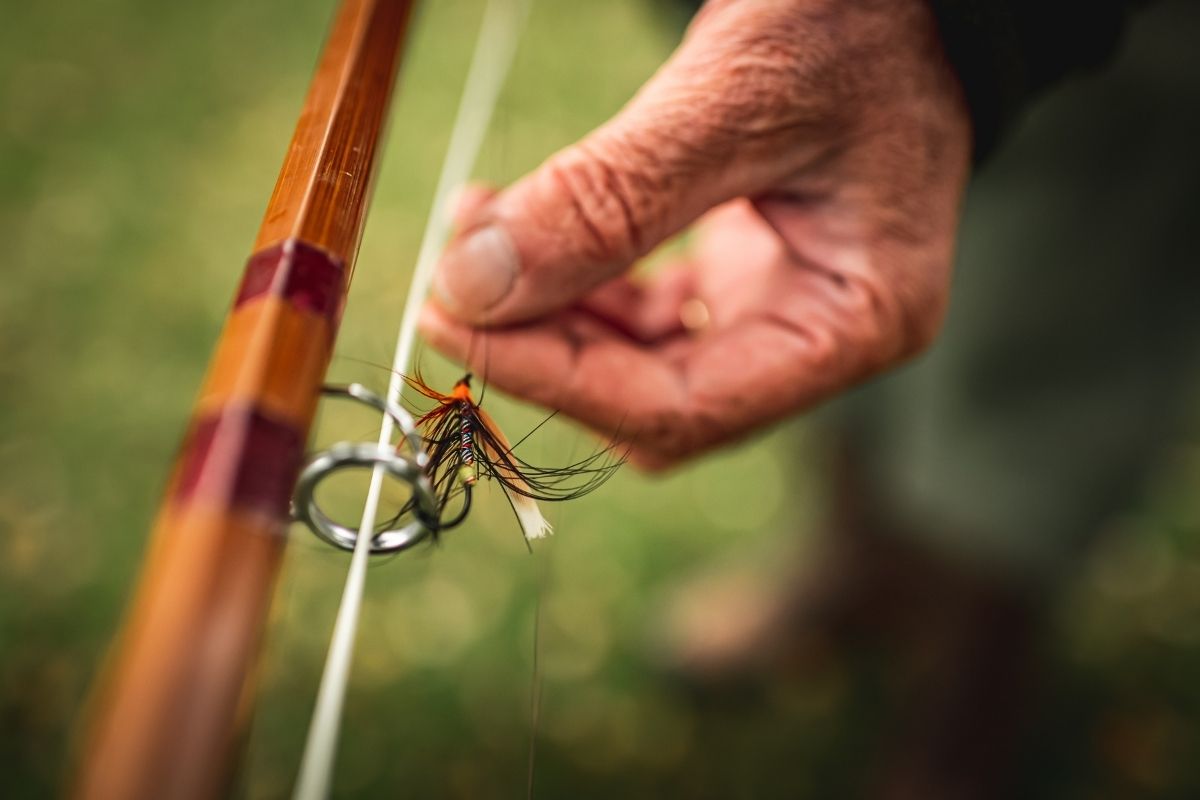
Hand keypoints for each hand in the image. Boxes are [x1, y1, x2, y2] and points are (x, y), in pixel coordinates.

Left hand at [420, 0, 970, 468]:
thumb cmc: (860, 23)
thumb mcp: (736, 97)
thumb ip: (611, 197)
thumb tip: (474, 284)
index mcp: (856, 323)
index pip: (685, 407)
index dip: (559, 381)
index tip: (452, 322)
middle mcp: (820, 340)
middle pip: (653, 404)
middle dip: (547, 356)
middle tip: (452, 283)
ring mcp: (777, 314)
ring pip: (635, 370)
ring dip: (548, 323)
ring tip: (474, 236)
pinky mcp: (739, 282)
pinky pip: (640, 322)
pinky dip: (574, 291)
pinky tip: (519, 234)